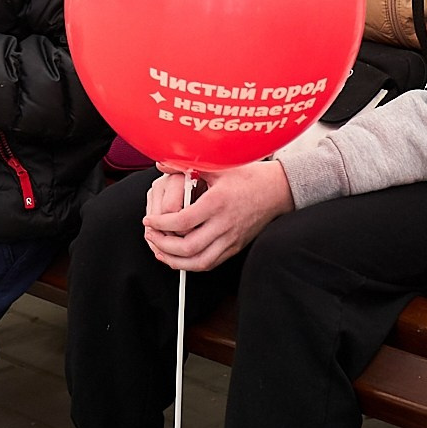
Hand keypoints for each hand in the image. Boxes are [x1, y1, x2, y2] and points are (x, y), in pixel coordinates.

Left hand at [142, 162, 293, 271]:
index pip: (182, 221)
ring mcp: (231, 238)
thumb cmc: (247, 175)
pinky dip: (192, 264)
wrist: (278, 190)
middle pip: (188, 247)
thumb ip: (187, 165)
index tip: (149, 221)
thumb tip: (161, 163)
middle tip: (151, 236)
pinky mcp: (236, 247)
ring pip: (199, 262)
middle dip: (163, 246)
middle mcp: (224, 224)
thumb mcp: (218, 164)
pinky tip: (180, 257)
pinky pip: (211, 262)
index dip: (161, 224)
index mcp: (217, 203)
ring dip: (176, 261)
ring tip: (160, 251)